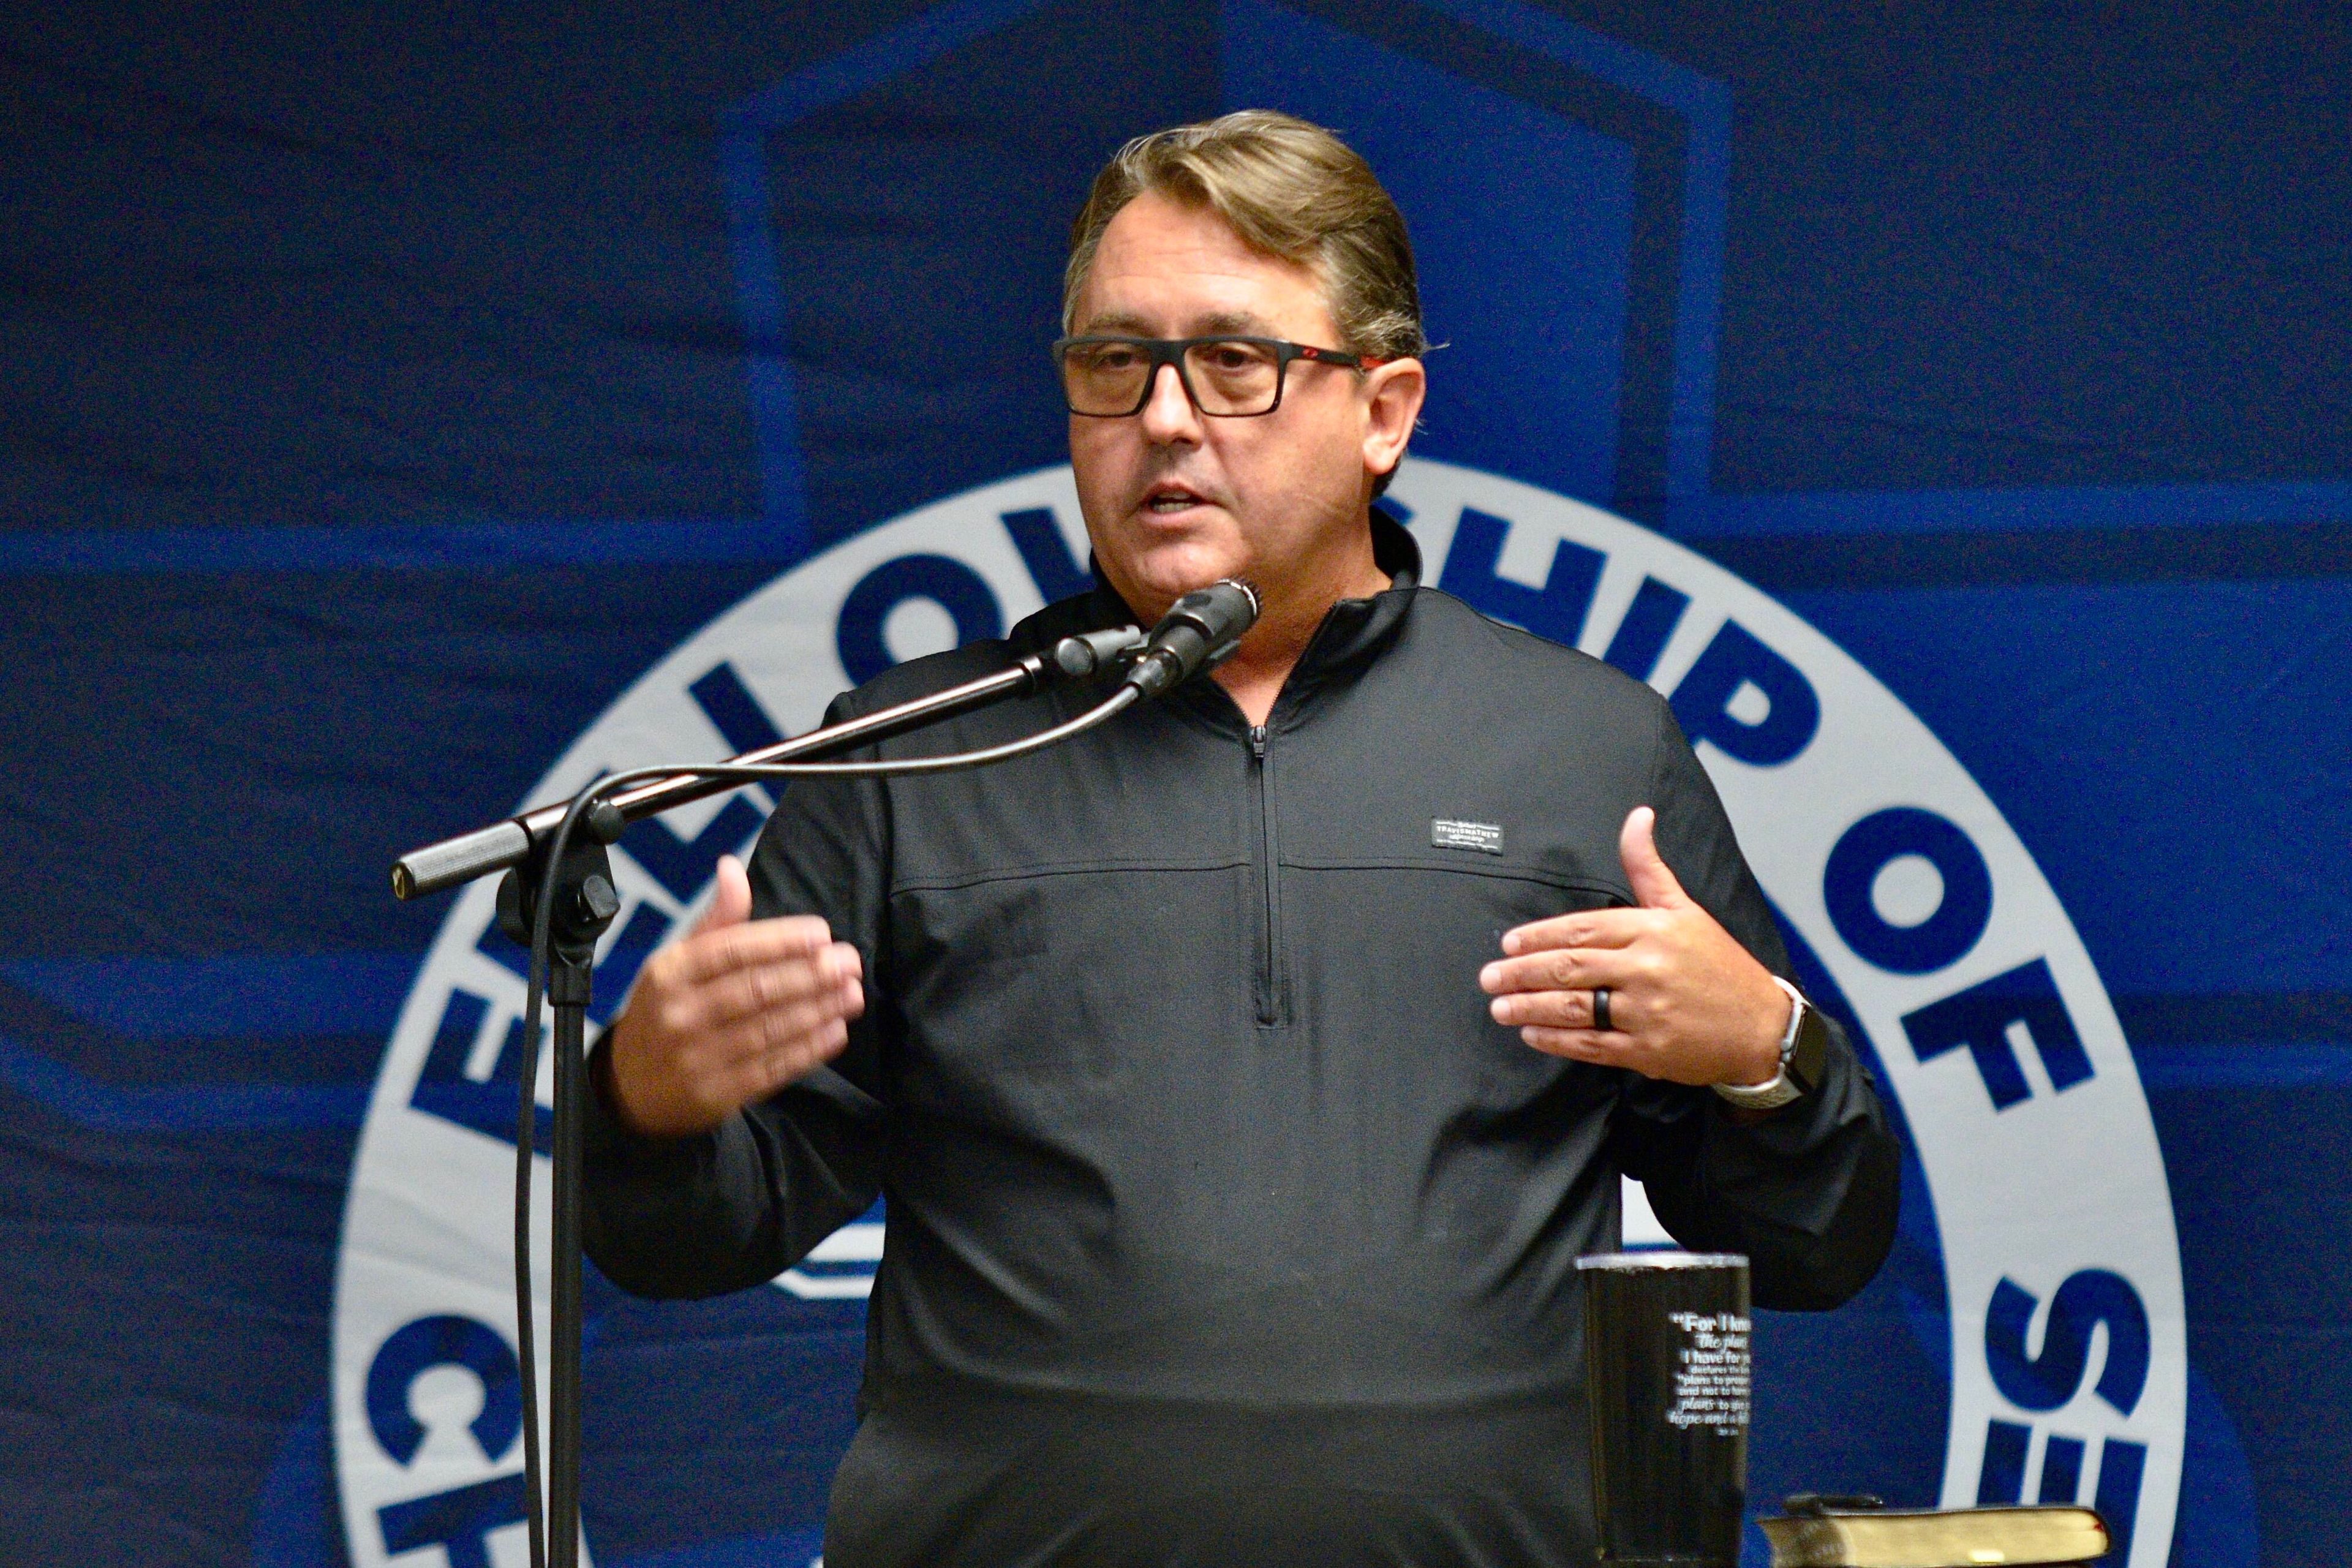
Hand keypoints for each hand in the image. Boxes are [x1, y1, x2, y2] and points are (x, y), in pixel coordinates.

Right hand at [603, 854, 864, 1136]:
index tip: (821, 933)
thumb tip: (732, 867)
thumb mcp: (676, 962)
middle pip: (755, 990)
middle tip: (849, 962)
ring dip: (817, 1010)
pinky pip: (771, 1069)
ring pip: (768, 1029)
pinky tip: (835, 1031)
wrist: (628, 1088)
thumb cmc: (664, 1011)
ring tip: (852, 993)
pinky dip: (807, 1050)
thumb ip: (715, 921)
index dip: (780, 941)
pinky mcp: (717, 1094)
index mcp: (671, 972)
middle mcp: (681, 1013)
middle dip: (809, 975)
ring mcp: (698, 1057)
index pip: (732, 950)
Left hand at [1477, 806, 1788, 1086]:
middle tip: (1489, 977)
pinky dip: (1556, 1039)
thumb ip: (1648, 868)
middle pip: (1570, 968)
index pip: (1583, 929)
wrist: (1762, 1026)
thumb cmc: (1719, 965)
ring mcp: (1647, 1011)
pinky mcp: (1649, 1050)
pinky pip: (1591, 1045)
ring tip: (1500, 1007)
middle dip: (1522, 972)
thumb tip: (1637, 817)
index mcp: (1653, 929)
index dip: (1540, 936)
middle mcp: (1648, 968)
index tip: (1509, 944)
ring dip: (1530, 1007)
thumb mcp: (1686, 909)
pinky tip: (1531, 1034)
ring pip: (1575, 1007)